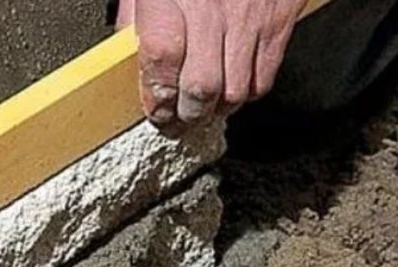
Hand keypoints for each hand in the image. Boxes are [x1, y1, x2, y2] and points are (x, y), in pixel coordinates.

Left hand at [119, 0, 305, 128]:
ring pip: (235, 91)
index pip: (161, 62)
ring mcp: (248, 20)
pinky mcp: (278, 23)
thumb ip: (135, 14)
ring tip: (203, 110)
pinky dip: (247, 93)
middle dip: (186, 115)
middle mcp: (212, 12)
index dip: (156, 97)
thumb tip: (120, 51)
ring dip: (217, 110)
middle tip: (177, 122)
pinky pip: (265, 76)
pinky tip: (232, 90)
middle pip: (201, 88)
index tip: (154, 109)